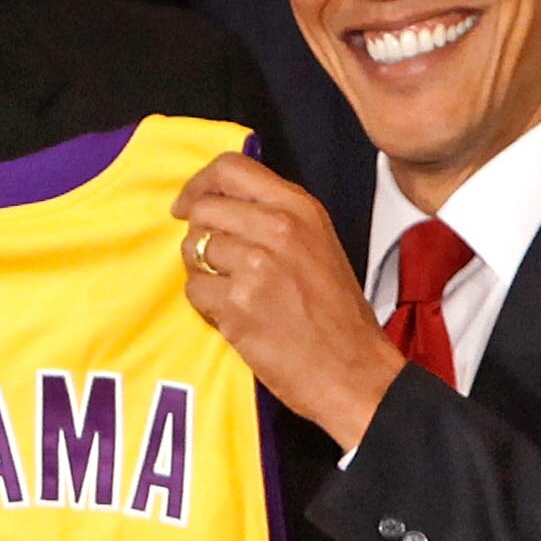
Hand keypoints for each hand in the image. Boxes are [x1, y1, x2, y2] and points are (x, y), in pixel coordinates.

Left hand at [173, 151, 404, 450]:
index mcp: (300, 208)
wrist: (352, 371)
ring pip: (193, 248)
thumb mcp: (318, 245)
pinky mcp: (238, 303)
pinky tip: (231, 315)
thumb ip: (276, 219)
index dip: (199, 185)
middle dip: (198, 234)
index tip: (188, 205)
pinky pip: (194, 288)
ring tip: (228, 291)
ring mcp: (256, 265)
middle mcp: (278, 228)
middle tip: (212, 261)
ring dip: (200, 270)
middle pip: (204, 209)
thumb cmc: (337, 316)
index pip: (231, 168)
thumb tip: (225, 206)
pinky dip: (204, 304)